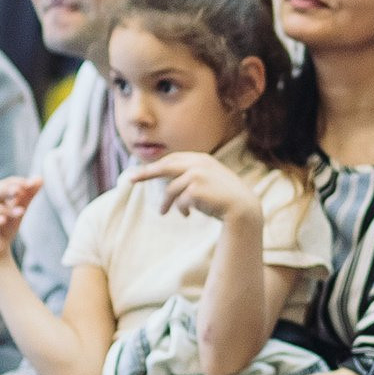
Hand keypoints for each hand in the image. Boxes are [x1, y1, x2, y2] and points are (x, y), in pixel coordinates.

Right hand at [0, 177, 40, 264]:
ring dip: (4, 209)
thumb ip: (28, 195)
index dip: (17, 183)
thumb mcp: (19, 210)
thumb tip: (40, 179)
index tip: (31, 184)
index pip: (5, 183)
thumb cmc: (6, 227)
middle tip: (20, 191)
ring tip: (20, 212)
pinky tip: (3, 220)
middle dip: (7, 190)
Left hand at [127, 152, 257, 221]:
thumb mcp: (208, 181)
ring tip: (163, 213)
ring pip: (171, 189)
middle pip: (164, 167)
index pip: (172, 160)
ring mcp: (197, 175)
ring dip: (166, 203)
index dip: (154, 166)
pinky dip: (181, 210)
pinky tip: (187, 215)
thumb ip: (191, 175)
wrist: (242, 208)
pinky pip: (180, 201)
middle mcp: (198, 163)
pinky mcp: (196, 189)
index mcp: (201, 159)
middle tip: (130, 180)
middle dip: (146, 173)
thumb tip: (169, 182)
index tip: (138, 173)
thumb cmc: (224, 197)